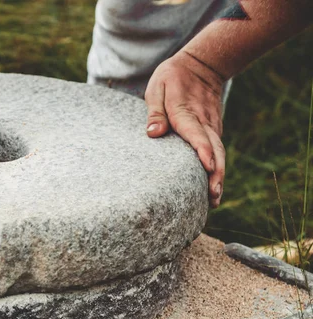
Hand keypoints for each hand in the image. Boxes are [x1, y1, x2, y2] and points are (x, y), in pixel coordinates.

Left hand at [145, 50, 225, 207]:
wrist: (202, 65)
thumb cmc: (173, 78)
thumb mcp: (157, 88)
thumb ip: (155, 112)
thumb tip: (153, 134)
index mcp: (185, 112)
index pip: (195, 134)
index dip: (202, 151)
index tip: (208, 168)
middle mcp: (203, 122)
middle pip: (214, 150)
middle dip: (215, 173)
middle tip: (212, 196)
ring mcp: (211, 127)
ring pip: (219, 153)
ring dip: (218, 175)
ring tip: (214, 199)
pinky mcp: (213, 130)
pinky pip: (217, 152)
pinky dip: (218, 168)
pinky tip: (213, 187)